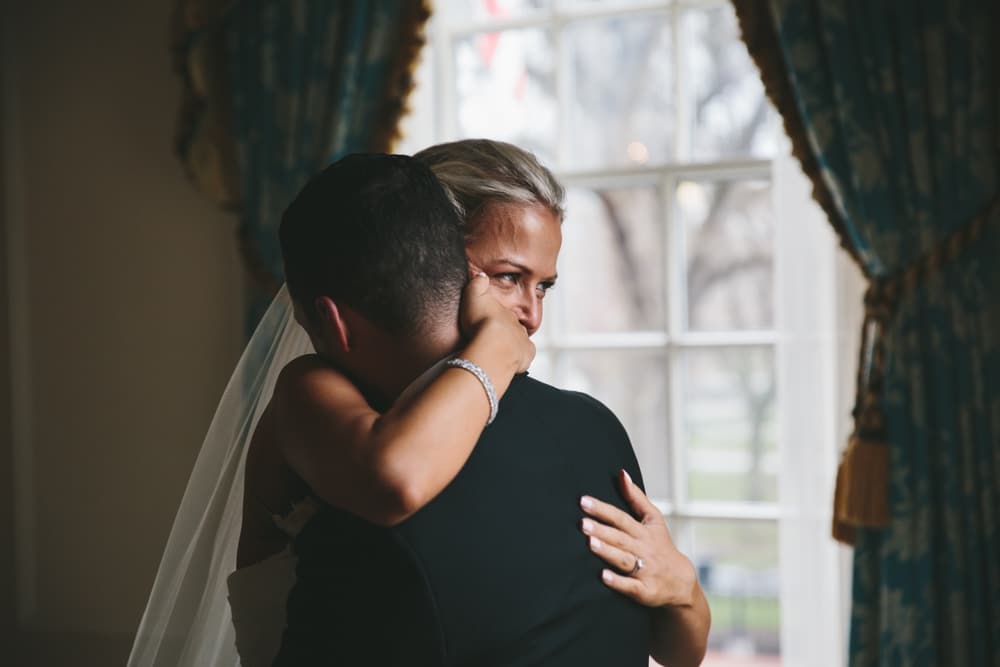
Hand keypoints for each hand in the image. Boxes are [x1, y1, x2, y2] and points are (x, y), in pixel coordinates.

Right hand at [460, 273, 534, 372]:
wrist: (492, 347)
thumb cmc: (481, 324)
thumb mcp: (473, 296)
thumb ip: (478, 284)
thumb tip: (482, 275)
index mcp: (505, 313)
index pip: (503, 314)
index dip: (495, 318)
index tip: (488, 323)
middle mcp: (516, 326)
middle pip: (512, 328)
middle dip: (504, 333)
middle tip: (491, 340)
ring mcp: (522, 342)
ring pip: (519, 342)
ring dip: (510, 346)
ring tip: (497, 353)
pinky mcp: (525, 356)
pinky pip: (525, 357)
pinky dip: (519, 359)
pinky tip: (507, 362)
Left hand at [580, 469, 697, 608]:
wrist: (681, 582)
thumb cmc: (661, 545)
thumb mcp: (653, 520)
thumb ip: (636, 497)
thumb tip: (621, 473)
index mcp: (643, 531)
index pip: (621, 518)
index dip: (602, 510)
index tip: (583, 501)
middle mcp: (644, 549)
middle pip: (621, 538)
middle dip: (602, 530)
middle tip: (582, 523)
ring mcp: (645, 570)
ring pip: (624, 560)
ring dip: (608, 552)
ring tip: (590, 543)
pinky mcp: (645, 591)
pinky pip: (631, 586)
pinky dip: (618, 582)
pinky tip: (603, 576)